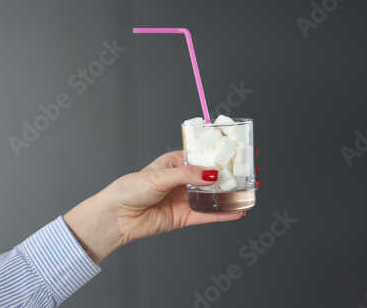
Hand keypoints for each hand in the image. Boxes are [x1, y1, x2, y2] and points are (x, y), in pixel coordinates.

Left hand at [63, 151, 243, 263]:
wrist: (115, 217)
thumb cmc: (129, 189)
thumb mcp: (159, 176)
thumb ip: (187, 175)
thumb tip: (212, 175)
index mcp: (175, 163)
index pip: (203, 155)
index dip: (221, 152)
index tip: (239, 149)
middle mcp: (182, 180)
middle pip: (212, 176)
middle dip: (231, 173)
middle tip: (251, 170)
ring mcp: (184, 198)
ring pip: (212, 195)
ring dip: (231, 193)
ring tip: (251, 189)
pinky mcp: (183, 217)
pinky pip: (207, 214)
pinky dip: (223, 214)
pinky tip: (237, 211)